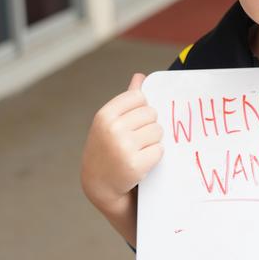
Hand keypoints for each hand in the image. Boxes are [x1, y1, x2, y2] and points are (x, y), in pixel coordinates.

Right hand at [80, 73, 163, 236]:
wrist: (99, 183)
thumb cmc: (106, 147)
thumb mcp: (109, 122)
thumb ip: (127, 100)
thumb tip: (140, 76)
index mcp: (105, 115)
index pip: (138, 97)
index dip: (141, 108)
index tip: (133, 122)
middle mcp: (113, 129)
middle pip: (151, 114)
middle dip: (148, 125)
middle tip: (136, 139)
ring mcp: (124, 147)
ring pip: (158, 131)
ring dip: (153, 141)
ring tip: (138, 150)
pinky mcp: (136, 165)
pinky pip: (160, 150)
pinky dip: (154, 155)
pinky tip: (141, 161)